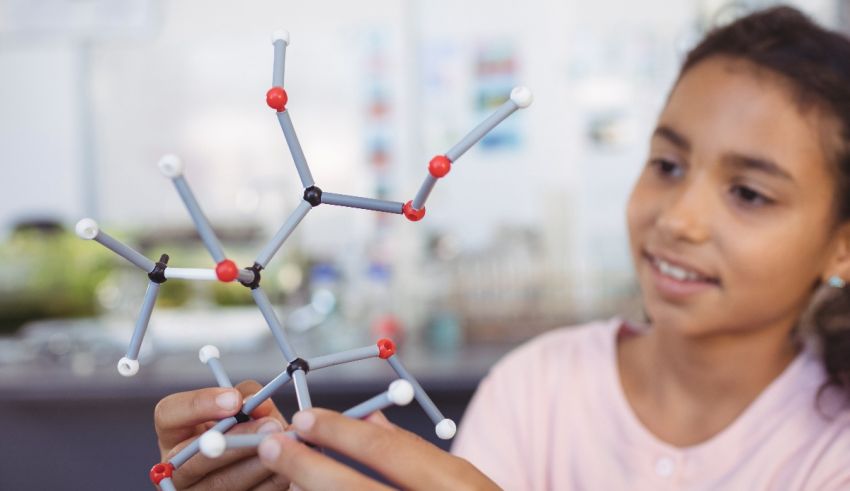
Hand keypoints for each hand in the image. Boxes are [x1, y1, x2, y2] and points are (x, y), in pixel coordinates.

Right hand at [153, 380, 290, 489]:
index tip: (234, 400)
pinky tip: (286, 470)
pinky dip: (268, 483)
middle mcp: (178, 467)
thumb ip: (250, 400)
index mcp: (177, 435)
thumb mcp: (244, 411)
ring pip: (219, 484)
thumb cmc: (248, 432)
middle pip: (194, 458)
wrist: (263, 466)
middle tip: (270, 427)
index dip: (199, 405)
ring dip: (256, 465)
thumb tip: (256, 403)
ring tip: (284, 448)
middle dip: (237, 441)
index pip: (168, 415)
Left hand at [256, 409, 499, 490]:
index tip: (305, 418)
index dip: (339, 431)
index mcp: (450, 488)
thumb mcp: (461, 479)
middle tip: (273, 445)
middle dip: (303, 465)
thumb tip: (368, 417)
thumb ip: (415, 452)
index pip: (385, 450)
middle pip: (349, 488)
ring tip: (290, 481)